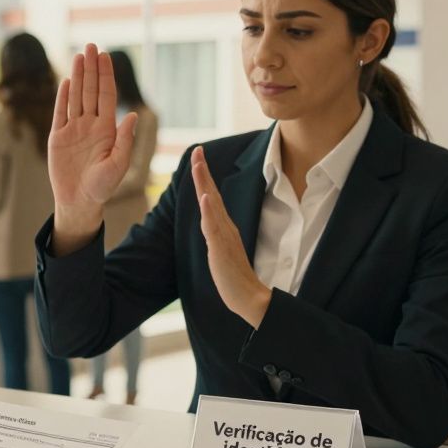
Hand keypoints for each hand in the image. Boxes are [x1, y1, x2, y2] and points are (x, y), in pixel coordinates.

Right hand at [48, 44, 137, 254]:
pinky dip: (63, 97)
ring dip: (77, 76)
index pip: (106, 96)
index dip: (106, 76)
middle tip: (92, 45)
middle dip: (92, 68)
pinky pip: (60, 112)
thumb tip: (133, 115)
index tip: (106, 56)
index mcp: (107, 129)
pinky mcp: (57, 137)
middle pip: (91, 90)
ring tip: (79, 55)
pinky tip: (66, 81)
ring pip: (76, 97)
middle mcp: (90, 125)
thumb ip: (125, 140)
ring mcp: (73, 130)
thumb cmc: (102, 187)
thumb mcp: (118, 165)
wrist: (79, 201)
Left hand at [191, 147, 271, 328]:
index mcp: (223, 227)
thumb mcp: (221, 250)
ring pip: (212, 205)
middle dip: (203, 171)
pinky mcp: (222, 249)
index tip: (197, 156)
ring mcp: (224, 236)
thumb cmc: (235, 277)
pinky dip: (209, 211)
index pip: (211, 197)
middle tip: (197, 150)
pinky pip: (214, 227)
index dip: (204, 177)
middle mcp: (225, 227)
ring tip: (198, 164)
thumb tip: (210, 219)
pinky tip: (205, 197)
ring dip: (205, 183)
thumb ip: (216, 234)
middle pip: (211, 194)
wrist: (249, 298)